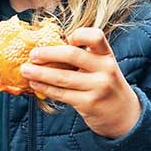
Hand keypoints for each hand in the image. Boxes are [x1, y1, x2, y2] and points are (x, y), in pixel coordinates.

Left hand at [19, 28, 140, 138]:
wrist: (125, 115)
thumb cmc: (106, 86)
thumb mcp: (102, 68)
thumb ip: (84, 58)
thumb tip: (48, 49)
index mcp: (107, 55)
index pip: (95, 36)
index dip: (79, 35)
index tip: (65, 38)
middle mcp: (105, 69)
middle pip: (73, 55)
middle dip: (48, 53)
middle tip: (32, 54)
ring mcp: (97, 87)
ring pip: (62, 77)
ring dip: (40, 73)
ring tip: (25, 70)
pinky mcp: (89, 104)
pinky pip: (62, 94)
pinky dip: (45, 88)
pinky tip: (35, 85)